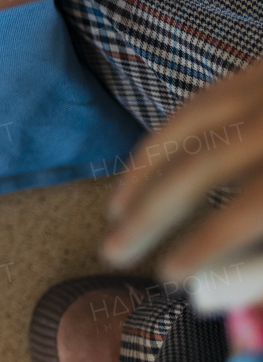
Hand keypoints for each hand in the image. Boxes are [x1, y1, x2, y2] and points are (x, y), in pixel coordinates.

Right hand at [102, 58, 262, 308]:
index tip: (175, 279)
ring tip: (114, 218)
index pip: (250, 211)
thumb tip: (217, 291)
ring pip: (185, 130)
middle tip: (114, 255)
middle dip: (152, 217)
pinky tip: (141, 173)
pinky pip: (193, 108)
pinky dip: (159, 143)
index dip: (207, 247)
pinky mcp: (256, 71)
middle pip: (203, 168)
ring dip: (140, 178)